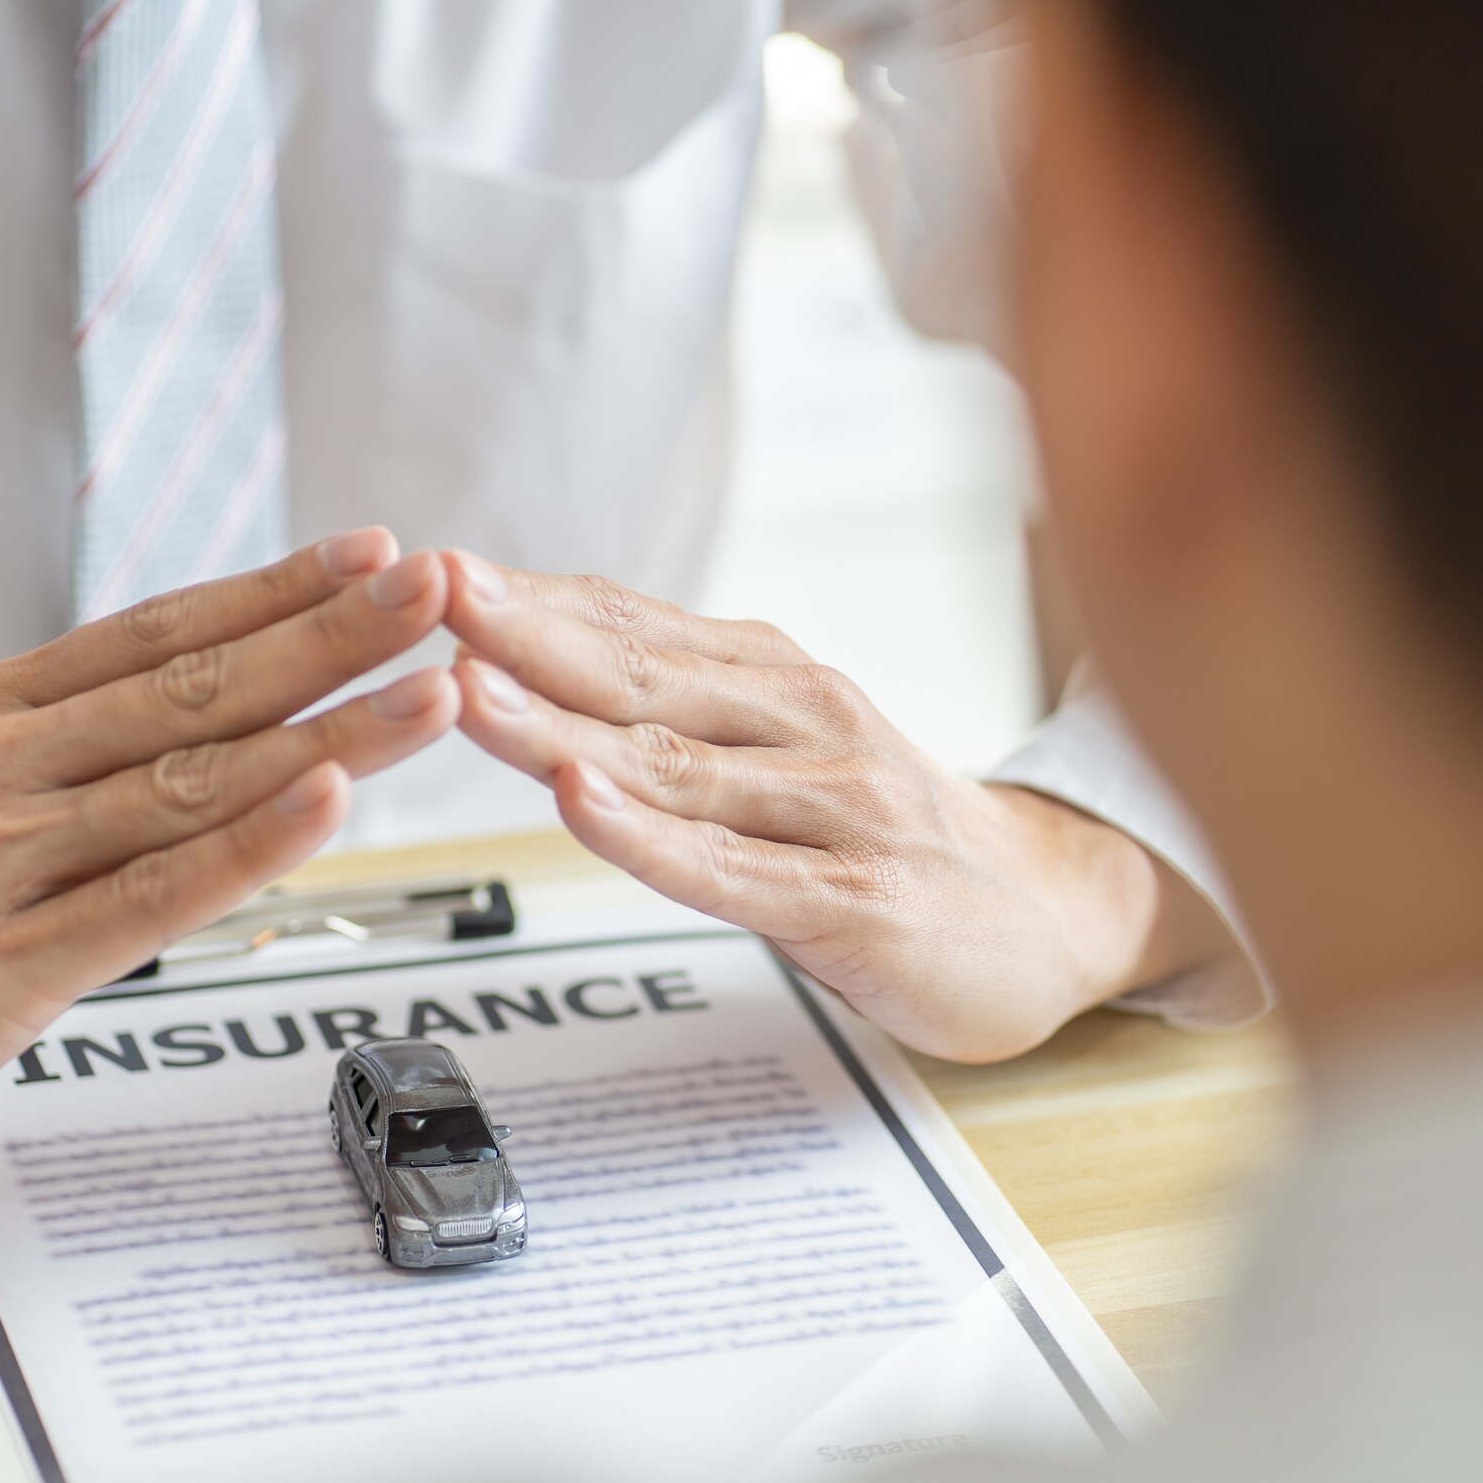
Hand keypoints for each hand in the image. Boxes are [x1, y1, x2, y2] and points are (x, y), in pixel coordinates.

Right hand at [0, 531, 459, 1186]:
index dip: (272, 589)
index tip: (374, 553)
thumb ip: (63, 748)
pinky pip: (145, 896)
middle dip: (329, 636)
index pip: (153, 633)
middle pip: (189, 689)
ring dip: (328, 733)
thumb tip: (209, 699)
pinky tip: (327, 801)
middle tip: (438, 587)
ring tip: (430, 692)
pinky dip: (247, 847)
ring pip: (188, 782)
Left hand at [439, 555, 1230, 1060]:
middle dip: (526, 635)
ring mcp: (836, 808)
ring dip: (564, 726)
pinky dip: (650, 837)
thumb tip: (541, 656)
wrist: (1052, 913)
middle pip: (644, 676)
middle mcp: (808, 723)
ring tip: (472, 693)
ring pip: (677, 764)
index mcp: (778, 680)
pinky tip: (585, 803)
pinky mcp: (856, 900)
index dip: (531, 599)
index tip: (432, 570)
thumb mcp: (788, 747)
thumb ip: (683, 709)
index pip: (635, 628)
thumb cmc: (892, 834)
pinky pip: (735, 867)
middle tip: (429, 597)